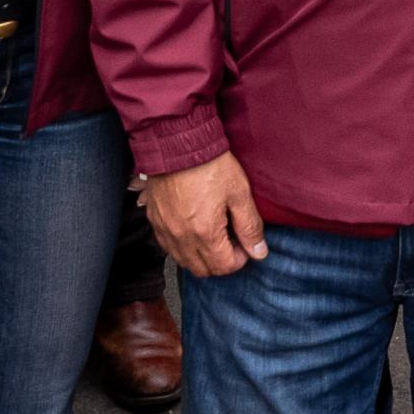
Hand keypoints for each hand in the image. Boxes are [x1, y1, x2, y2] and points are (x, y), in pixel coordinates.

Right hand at [141, 153, 267, 278]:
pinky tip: (194, 231)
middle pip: (203, 270)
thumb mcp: (239, 193)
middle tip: (232, 241)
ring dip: (201, 257)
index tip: (246, 243)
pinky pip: (168, 247)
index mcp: (204, 232)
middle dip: (221, 262)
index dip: (241, 258)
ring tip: (214, 237)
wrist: (178, 143)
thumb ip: (249, 226)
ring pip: (184, 262)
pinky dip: (183, 247)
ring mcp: (164, 230)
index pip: (224, 266)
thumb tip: (259, 252)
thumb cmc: (210, 165)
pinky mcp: (154, 221)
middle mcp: (181, 237)